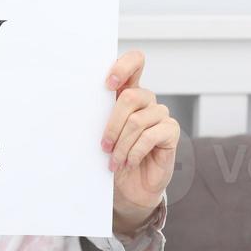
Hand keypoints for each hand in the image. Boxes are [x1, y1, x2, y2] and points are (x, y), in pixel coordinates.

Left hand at [102, 50, 179, 232]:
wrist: (129, 189)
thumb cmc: (114, 159)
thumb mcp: (102, 136)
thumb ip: (100, 117)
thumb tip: (80, 107)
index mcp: (128, 93)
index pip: (135, 62)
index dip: (124, 67)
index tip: (107, 84)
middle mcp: (146, 100)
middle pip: (131, 96)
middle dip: (112, 124)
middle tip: (103, 146)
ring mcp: (160, 114)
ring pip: (138, 121)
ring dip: (122, 145)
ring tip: (114, 162)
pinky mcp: (171, 131)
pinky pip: (151, 135)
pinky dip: (135, 151)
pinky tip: (130, 162)